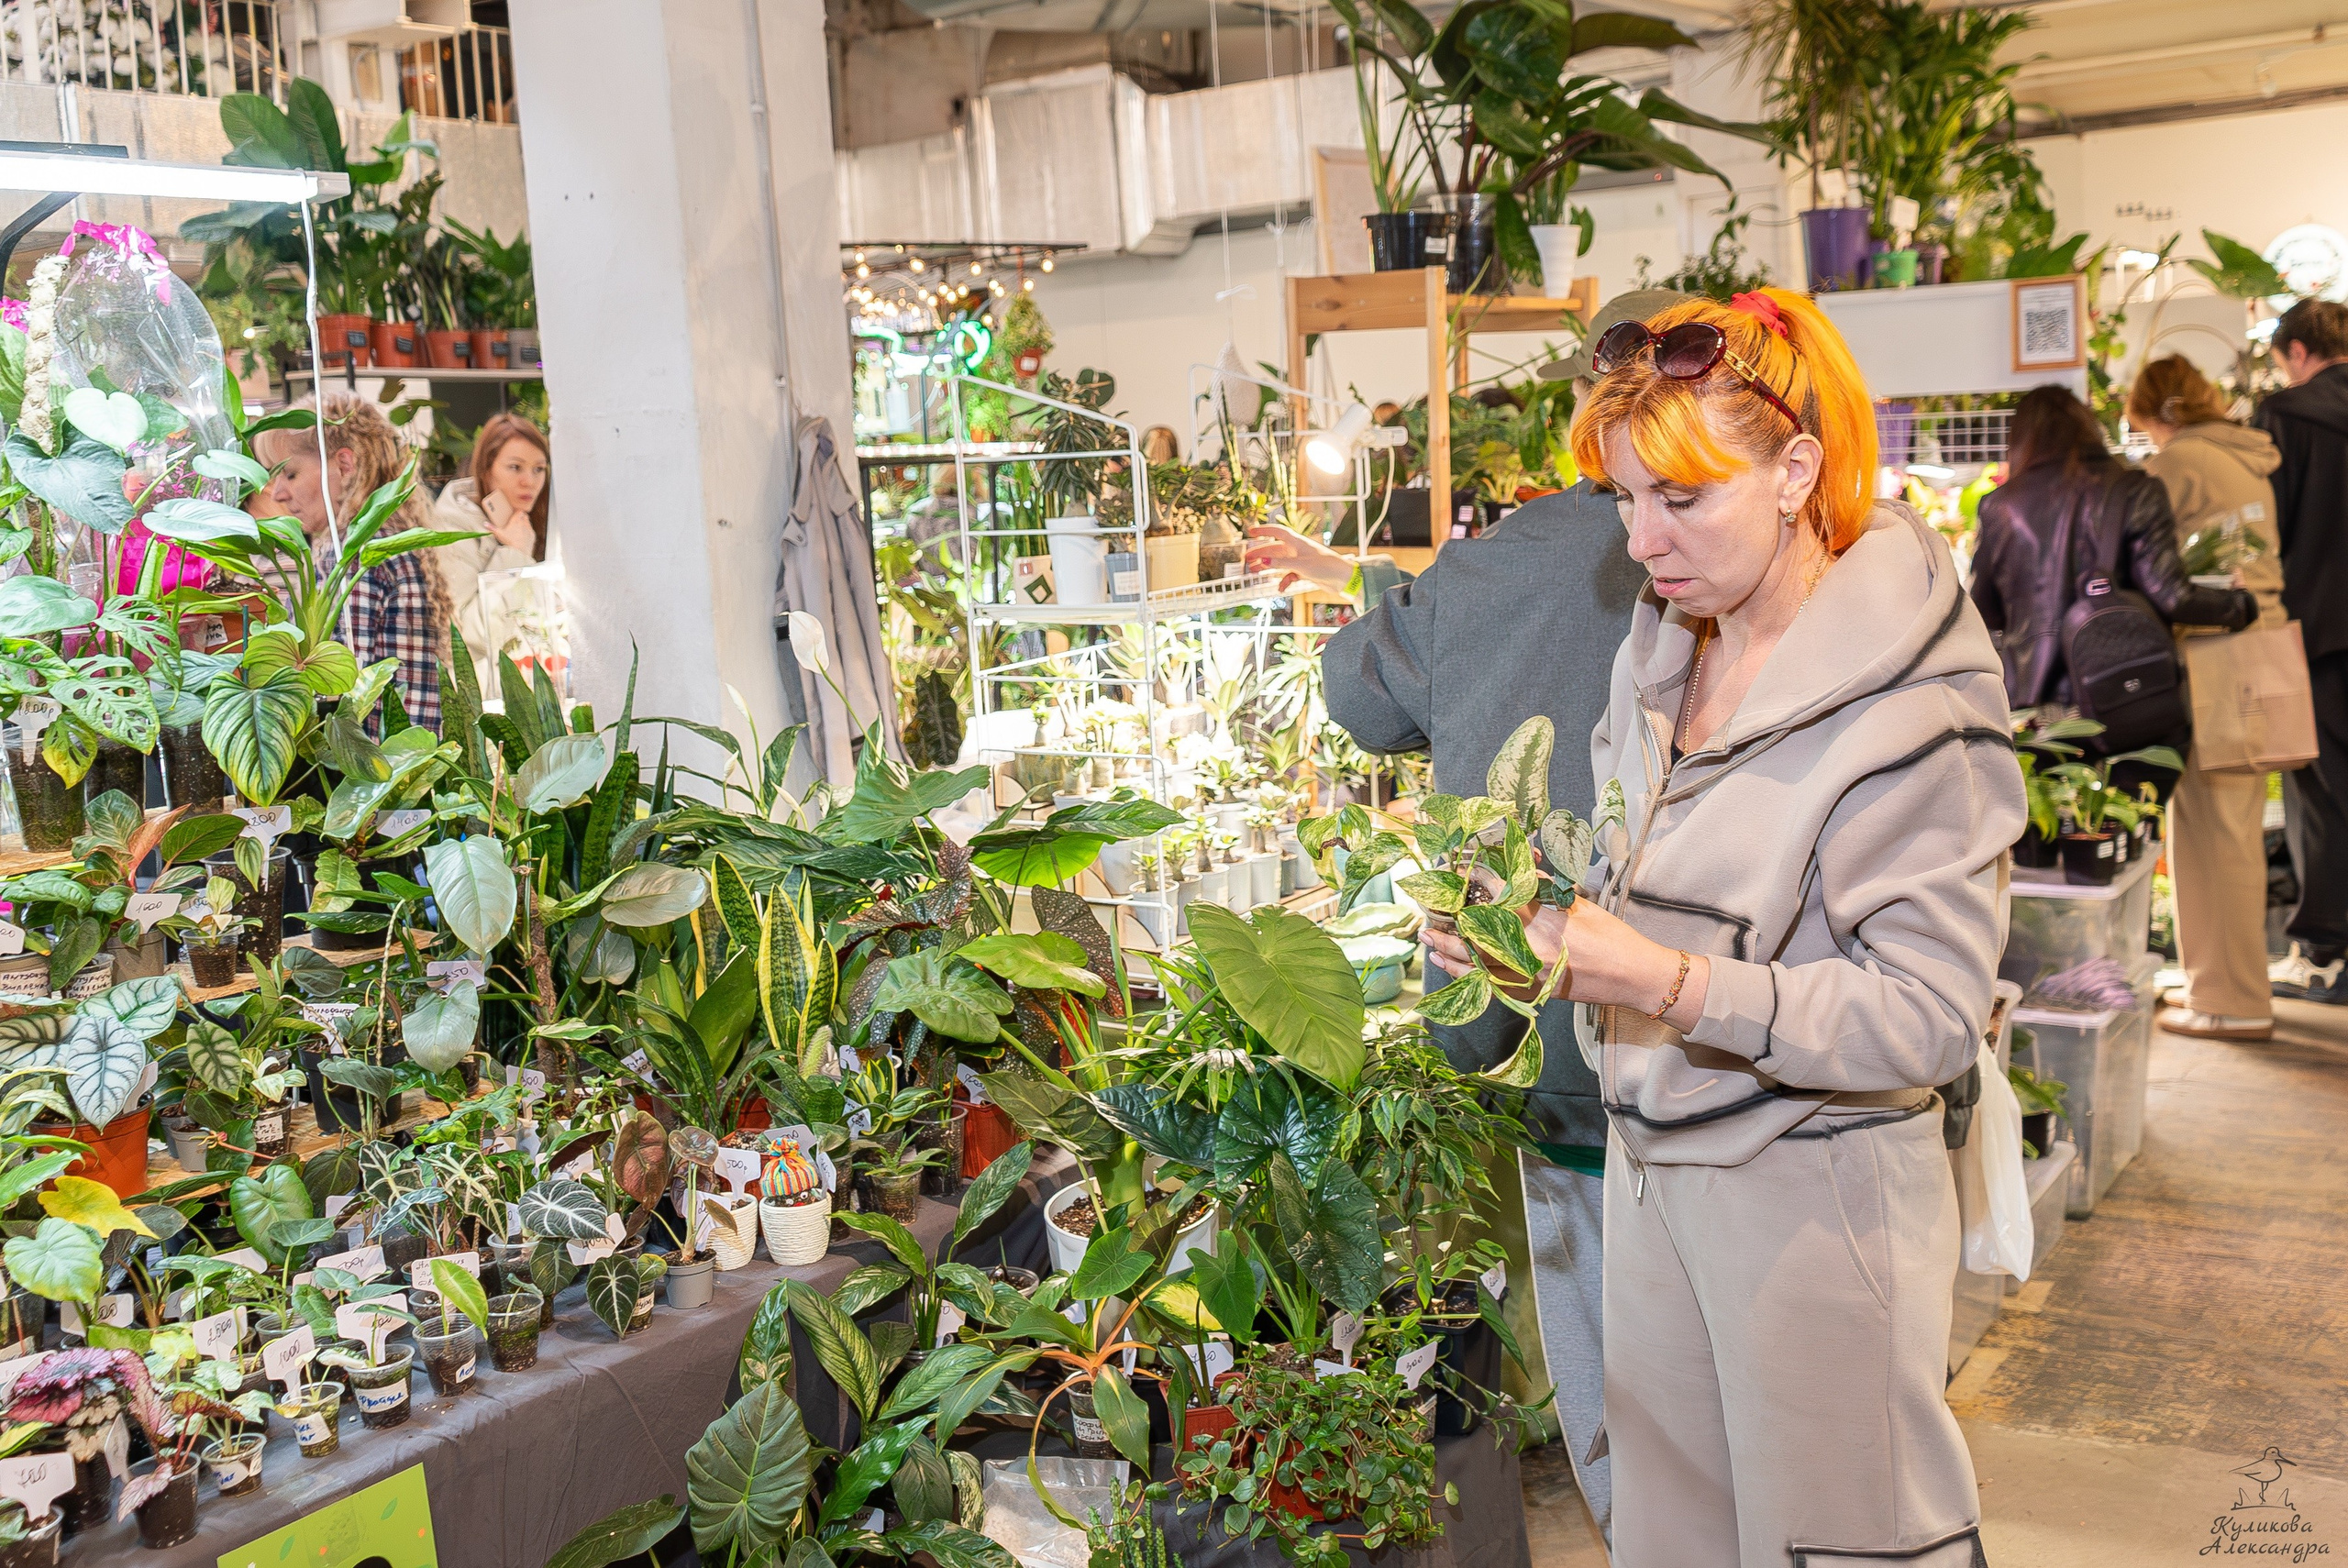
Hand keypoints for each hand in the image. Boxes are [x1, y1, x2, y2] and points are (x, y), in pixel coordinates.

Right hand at [487, 504, 536, 553]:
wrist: (520, 551)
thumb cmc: (509, 541)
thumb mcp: (499, 534)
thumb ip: (492, 528)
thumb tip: (485, 524)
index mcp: (516, 521)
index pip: (520, 511)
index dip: (518, 511)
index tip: (516, 512)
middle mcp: (524, 523)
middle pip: (525, 515)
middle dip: (522, 516)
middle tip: (518, 518)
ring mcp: (529, 529)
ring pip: (529, 522)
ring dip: (525, 523)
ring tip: (520, 526)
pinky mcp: (532, 535)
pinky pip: (531, 530)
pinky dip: (528, 531)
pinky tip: (524, 535)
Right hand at [1245, 525, 1356, 592]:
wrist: (1342, 578)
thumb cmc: (1325, 566)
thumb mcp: (1300, 565)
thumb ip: (1280, 564)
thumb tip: (1261, 562)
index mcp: (1296, 542)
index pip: (1276, 532)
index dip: (1263, 530)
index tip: (1250, 531)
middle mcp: (1297, 549)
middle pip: (1274, 549)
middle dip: (1260, 553)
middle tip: (1246, 559)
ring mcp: (1300, 561)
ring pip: (1279, 562)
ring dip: (1267, 566)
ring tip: (1254, 571)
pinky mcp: (1304, 572)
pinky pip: (1288, 575)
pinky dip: (1283, 581)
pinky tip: (1280, 588)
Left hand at [1422, 880, 1708, 1029]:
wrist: (1633, 975)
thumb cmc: (1611, 934)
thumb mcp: (1577, 904)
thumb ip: (1543, 892)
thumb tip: (1519, 875)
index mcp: (1545, 920)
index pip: (1502, 895)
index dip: (1480, 881)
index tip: (1464, 872)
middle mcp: (1532, 949)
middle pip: (1479, 933)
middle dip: (1452, 922)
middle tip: (1429, 911)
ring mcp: (1529, 974)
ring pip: (1477, 963)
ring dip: (1450, 952)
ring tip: (1429, 941)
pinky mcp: (1532, 992)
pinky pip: (1490, 985)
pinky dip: (1468, 976)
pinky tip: (1452, 966)